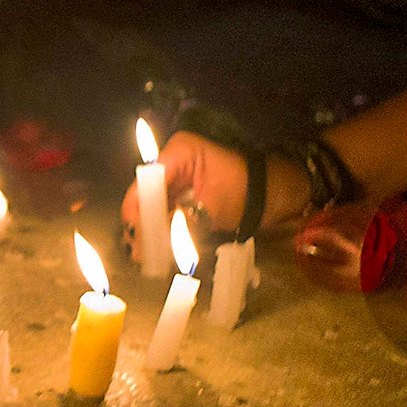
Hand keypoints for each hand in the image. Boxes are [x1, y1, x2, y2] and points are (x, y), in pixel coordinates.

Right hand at [116, 133, 308, 263]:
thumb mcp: (213, 209)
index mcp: (181, 151)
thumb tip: (158, 243)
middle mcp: (173, 159)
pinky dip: (162, 228)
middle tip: (137, 250)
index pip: (148, 179)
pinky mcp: (182, 191)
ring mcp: (177, 175)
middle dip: (142, 222)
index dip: (138, 206)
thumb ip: (183, 224)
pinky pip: (165, 209)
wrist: (273, 193)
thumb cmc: (247, 192)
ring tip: (144, 255)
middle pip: (147, 192)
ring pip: (153, 203)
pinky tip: (156, 248)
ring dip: (150, 228)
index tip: (134, 231)